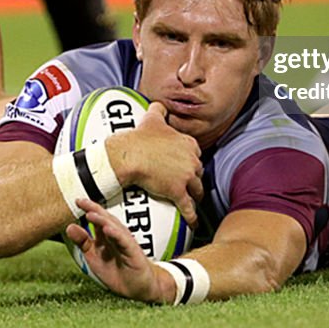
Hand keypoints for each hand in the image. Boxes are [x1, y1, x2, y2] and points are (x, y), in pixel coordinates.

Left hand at [66, 199, 173, 302]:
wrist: (136, 288)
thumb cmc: (115, 270)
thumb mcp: (94, 257)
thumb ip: (83, 242)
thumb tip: (68, 227)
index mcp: (106, 234)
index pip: (97, 218)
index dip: (88, 208)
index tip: (77, 200)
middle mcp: (116, 234)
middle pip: (105, 218)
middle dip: (94, 209)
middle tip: (82, 201)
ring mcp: (125, 242)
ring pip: (114, 227)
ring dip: (102, 220)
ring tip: (90, 214)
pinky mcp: (132, 252)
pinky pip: (124, 241)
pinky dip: (116, 235)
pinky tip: (108, 230)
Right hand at [106, 102, 203, 226]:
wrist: (130, 155)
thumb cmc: (140, 137)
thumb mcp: (152, 118)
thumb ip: (159, 110)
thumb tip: (160, 104)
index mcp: (188, 143)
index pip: (195, 153)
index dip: (190, 160)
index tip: (187, 165)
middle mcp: (191, 160)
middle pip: (198, 172)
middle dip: (194, 177)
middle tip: (188, 183)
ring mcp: (186, 177)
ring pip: (197, 190)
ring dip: (195, 196)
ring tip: (192, 201)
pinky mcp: (178, 192)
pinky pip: (189, 208)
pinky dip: (192, 217)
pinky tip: (194, 223)